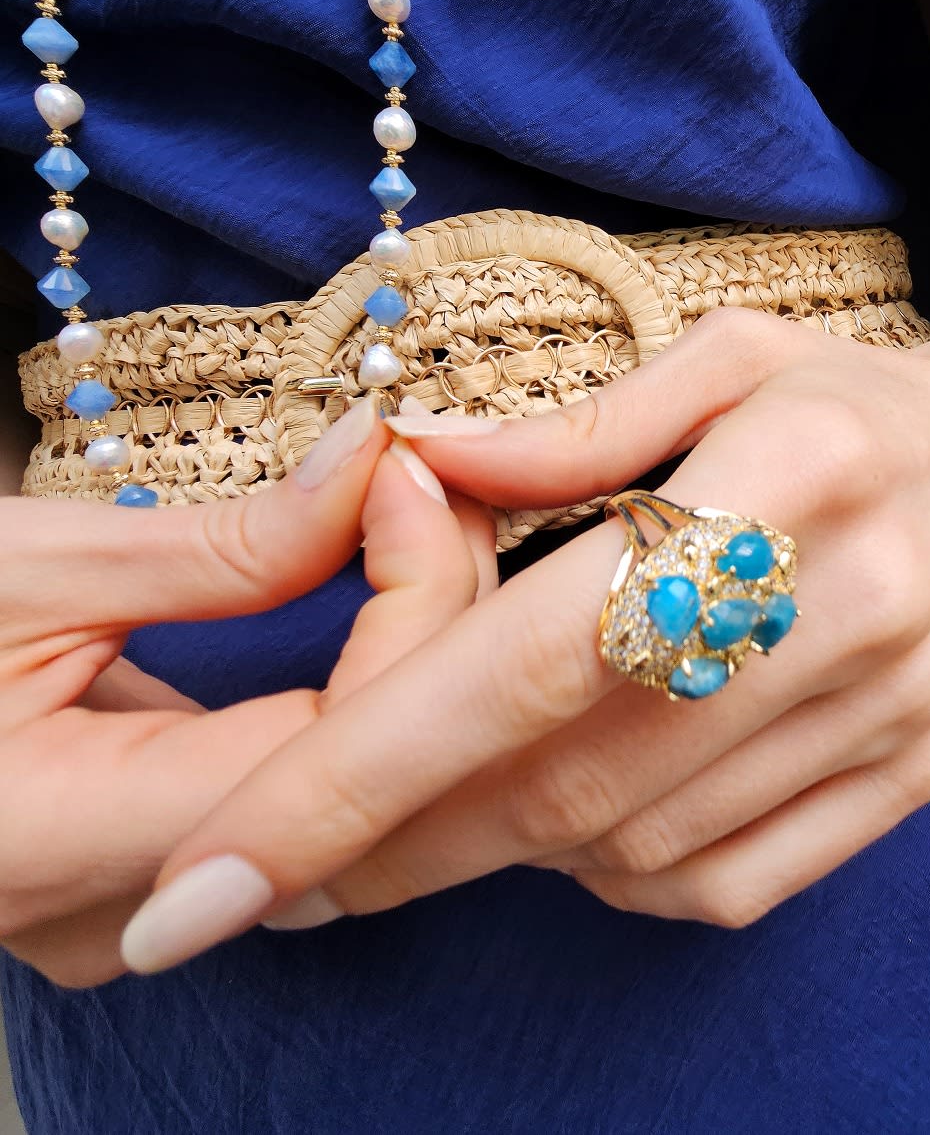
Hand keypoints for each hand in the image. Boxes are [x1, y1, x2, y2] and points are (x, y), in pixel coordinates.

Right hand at [0, 400, 495, 986]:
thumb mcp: (27, 571)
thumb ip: (223, 543)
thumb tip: (373, 457)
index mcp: (66, 844)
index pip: (335, 746)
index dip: (413, 606)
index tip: (409, 476)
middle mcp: (130, 917)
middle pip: (366, 783)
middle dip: (436, 624)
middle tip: (442, 488)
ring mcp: (148, 914)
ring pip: (353, 802)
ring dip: (409, 659)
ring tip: (420, 527)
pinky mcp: (161, 882)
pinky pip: (304, 799)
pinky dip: (360, 698)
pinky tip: (388, 607)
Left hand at [119, 287, 929, 970]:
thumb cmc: (839, 393)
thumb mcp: (718, 354)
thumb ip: (566, 431)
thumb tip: (407, 472)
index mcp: (789, 474)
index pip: (538, 657)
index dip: (359, 772)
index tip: (210, 879)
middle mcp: (853, 608)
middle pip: (573, 779)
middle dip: (394, 840)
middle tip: (278, 861)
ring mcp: (895, 711)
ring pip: (637, 845)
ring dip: (503, 843)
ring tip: (441, 797)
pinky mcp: (913, 775)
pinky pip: (725, 885)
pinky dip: (616, 872)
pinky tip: (585, 809)